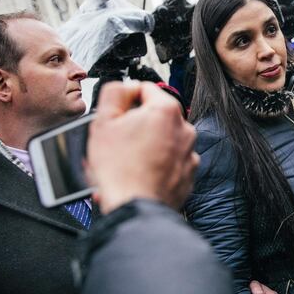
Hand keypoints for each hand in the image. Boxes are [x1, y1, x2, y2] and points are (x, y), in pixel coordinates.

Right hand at [87, 81, 199, 212]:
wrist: (136, 207)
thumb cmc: (120, 170)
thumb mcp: (103, 121)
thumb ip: (115, 92)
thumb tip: (126, 86)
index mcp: (166, 111)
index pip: (145, 89)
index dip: (126, 99)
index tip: (117, 114)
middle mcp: (184, 130)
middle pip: (155, 116)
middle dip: (135, 125)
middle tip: (117, 141)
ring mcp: (189, 153)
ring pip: (162, 140)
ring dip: (144, 147)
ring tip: (124, 162)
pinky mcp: (188, 174)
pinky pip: (169, 162)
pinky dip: (155, 166)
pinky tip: (137, 174)